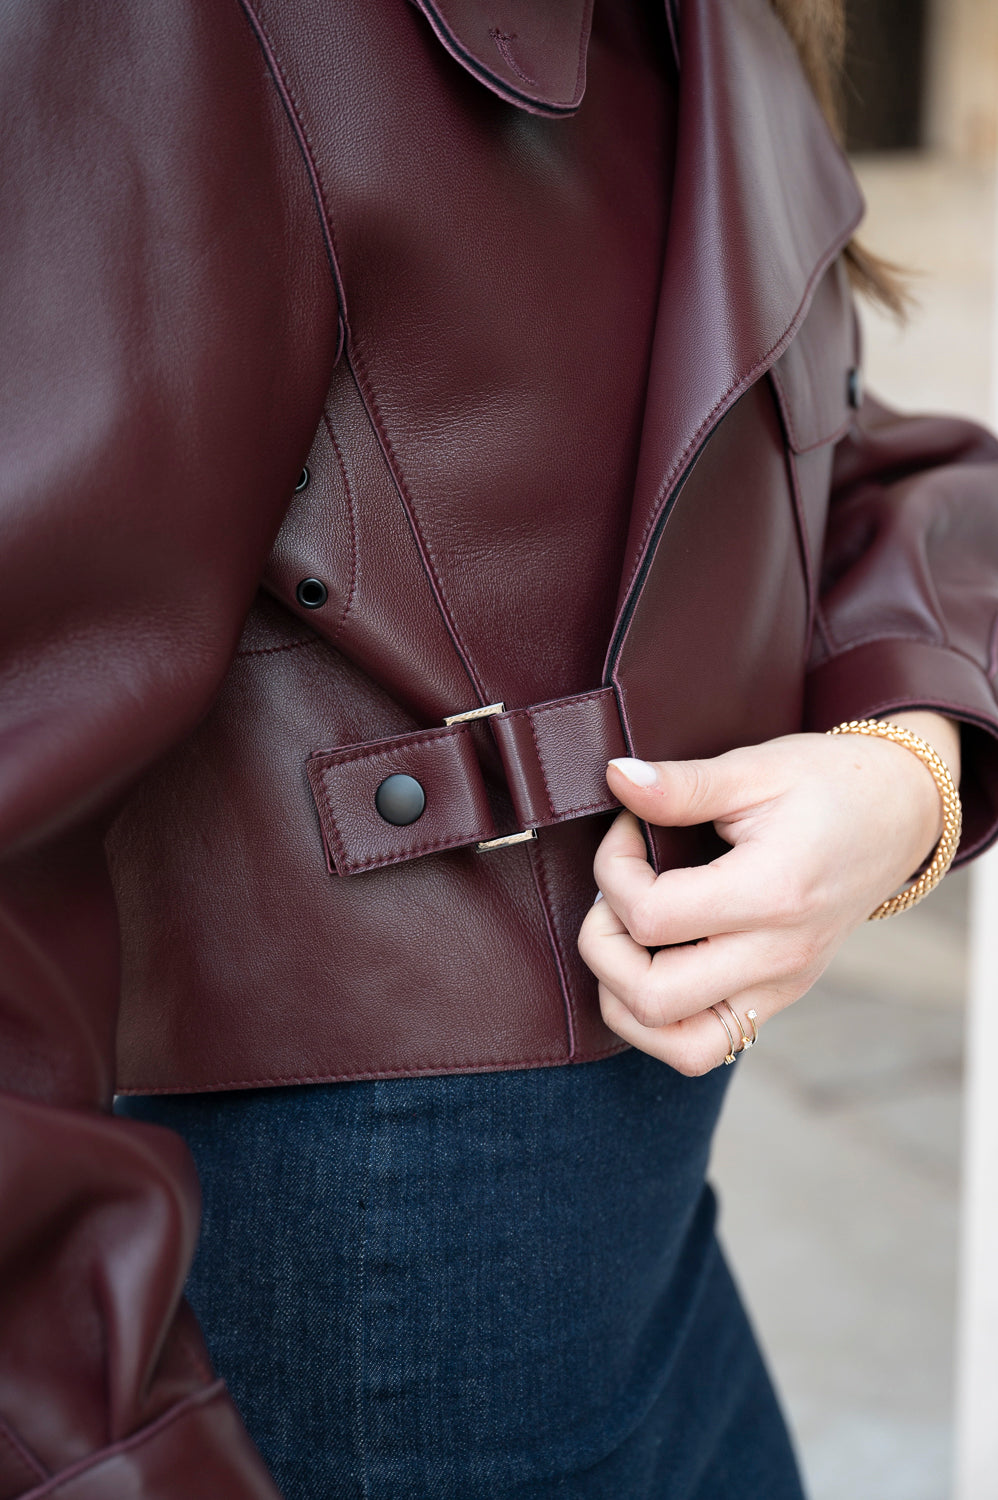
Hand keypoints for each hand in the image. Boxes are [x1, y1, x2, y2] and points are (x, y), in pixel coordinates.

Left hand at [577, 711, 959, 1075]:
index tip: (626, 831)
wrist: (898, 815)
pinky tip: (654, 961)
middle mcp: (779, 955)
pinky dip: (659, 1019)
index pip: (652, 918)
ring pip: (675, 1044)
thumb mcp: (755, 768)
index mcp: (773, 893)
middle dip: (603, 945)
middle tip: (615, 896)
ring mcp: (781, 986)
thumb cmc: (828, 785)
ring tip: (628, 936)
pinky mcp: (778, 997)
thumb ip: (682, 784)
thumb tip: (617, 779)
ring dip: (624, 996)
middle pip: (651, 997)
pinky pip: (702, 1045)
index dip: (613, 871)